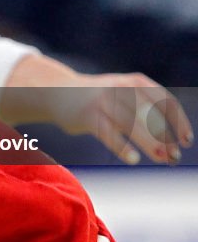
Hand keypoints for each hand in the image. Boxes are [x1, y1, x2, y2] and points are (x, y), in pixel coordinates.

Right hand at [46, 73, 193, 164]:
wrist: (57, 91)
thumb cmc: (99, 98)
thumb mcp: (123, 93)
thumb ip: (145, 108)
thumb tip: (172, 141)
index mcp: (135, 82)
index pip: (165, 101)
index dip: (178, 122)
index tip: (186, 141)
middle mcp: (121, 88)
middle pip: (149, 115)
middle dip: (164, 136)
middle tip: (173, 156)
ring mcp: (103, 100)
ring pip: (131, 124)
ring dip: (149, 143)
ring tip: (160, 158)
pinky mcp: (87, 115)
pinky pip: (108, 133)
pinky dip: (122, 146)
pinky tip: (133, 159)